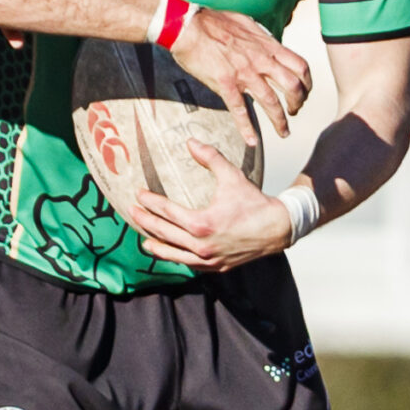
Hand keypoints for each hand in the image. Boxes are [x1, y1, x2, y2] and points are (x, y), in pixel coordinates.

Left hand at [130, 144, 291, 270]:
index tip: (139, 195)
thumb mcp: (232, 176)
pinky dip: (175, 257)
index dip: (150, 203)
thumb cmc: (254, 202)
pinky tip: (168, 252)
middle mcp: (201, 246)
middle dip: (145, 221)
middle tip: (131, 212)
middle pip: (164, 233)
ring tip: (143, 238)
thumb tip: (190, 142)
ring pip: (172, 254)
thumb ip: (210, 157)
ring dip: (156, 245)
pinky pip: (188, 264)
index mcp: (202, 224)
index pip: (167, 212)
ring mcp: (207, 260)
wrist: (277, 229)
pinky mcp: (215, 268)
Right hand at [169, 8, 310, 146]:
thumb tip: (268, 43)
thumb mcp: (246, 24)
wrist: (188, 26)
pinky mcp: (225, 84)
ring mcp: (244, 73)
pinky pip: (240, 110)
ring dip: (280, 121)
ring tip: (284, 132)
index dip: (306, 82)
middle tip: (295, 112)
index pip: (299, 65)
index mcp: (266, 46)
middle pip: (292, 86)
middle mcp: (261, 60)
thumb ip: (260, 38)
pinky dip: (247, 128)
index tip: (304, 91)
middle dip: (298, 103)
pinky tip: (251, 141)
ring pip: (271, 102)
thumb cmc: (212, 22)